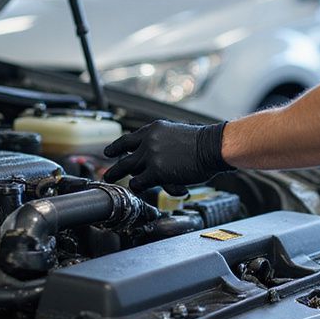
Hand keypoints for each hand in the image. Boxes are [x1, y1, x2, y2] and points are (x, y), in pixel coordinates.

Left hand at [103, 120, 231, 194]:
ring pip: (128, 169)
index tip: (109, 152)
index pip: (129, 139)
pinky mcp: (156, 171)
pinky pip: (139, 182)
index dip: (117, 147)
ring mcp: (151, 156)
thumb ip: (162, 141)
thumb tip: (154, 153)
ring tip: (115, 183)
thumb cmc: (202, 142)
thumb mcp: (176, 132)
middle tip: (107, 174)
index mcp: (154, 129)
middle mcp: (149, 141)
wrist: (212, 146)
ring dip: (121, 177)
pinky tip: (138, 190)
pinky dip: (138, 187)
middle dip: (114, 167)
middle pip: (124, 156)